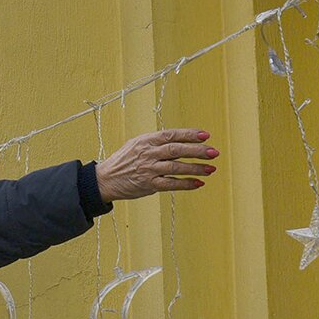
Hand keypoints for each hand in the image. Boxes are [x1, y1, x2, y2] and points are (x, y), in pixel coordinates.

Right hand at [94, 128, 217, 202]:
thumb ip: (156, 142)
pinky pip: (171, 184)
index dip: (189, 134)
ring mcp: (148, 170)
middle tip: (213, 152)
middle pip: (176, 149)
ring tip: (211, 169)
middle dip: (197, 150)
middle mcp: (148, 154)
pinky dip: (185, 184)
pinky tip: (198, 183)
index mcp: (146, 141)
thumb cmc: (124, 161)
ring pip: (176, 167)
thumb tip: (180, 141)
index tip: (206, 135)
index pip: (171, 135)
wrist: (105, 179)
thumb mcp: (137, 144)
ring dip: (195, 168)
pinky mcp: (148, 185)